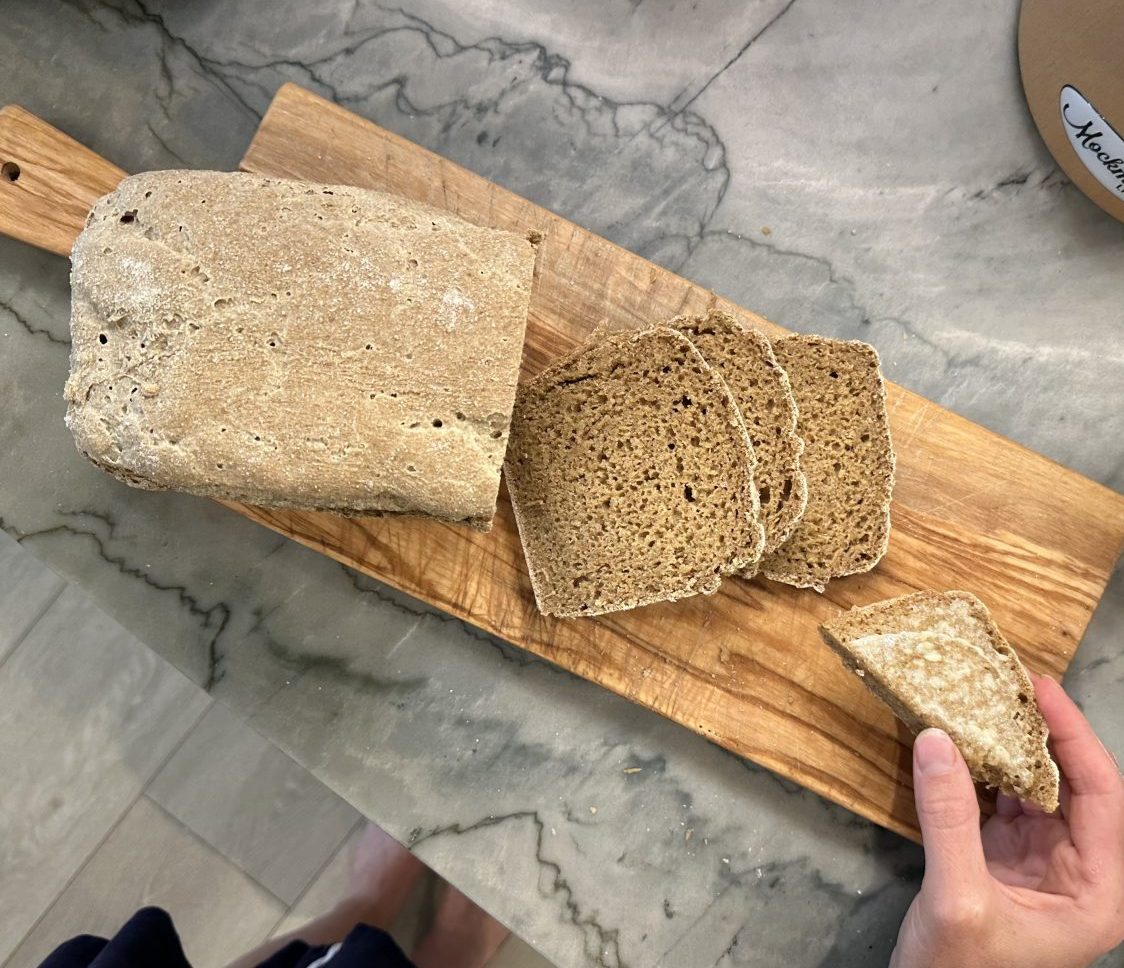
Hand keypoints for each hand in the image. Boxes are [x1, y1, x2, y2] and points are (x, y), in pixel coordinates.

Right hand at [890, 674, 1123, 967]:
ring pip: (1037, 788)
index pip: (1103, 795)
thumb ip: (949, 818)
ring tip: (985, 700)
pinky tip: (961, 742)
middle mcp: (1080, 870)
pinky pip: (1001, 801)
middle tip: (1009, 683)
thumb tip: (935, 738)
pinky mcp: (1003, 860)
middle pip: (1075, 785)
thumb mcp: (958, 899)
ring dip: (1011, 746)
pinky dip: (982, 769)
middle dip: (1044, 733)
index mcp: (1099, 889)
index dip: (1074, 736)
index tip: (1039, 688)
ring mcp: (1041, 864)